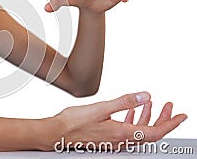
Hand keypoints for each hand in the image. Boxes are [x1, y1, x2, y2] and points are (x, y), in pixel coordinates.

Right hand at [42, 92, 186, 150]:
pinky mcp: (107, 138)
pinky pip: (128, 130)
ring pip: (139, 131)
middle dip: (162, 118)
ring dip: (147, 117)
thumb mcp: (100, 108)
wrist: (57, 133)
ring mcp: (114, 141)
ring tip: (151, 104)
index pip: (155, 132)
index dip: (170, 123)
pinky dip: (134, 120)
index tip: (181, 115)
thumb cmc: (73, 123)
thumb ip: (124, 102)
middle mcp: (121, 140)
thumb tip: (144, 96)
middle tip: (169, 107)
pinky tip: (131, 111)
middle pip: (150, 132)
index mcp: (122, 134)